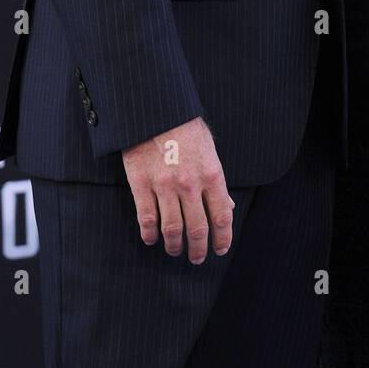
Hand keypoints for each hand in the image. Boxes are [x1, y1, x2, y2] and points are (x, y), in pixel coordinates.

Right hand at [122, 116, 234, 262]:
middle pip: (197, 229)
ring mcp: (164, 185)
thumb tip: (227, 207)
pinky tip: (151, 239)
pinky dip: (149, 234)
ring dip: (175, 245)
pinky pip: (146, 218)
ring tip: (175, 251)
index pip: (222, 216)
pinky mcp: (141, 183)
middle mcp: (190, 184)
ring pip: (172, 229)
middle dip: (198, 249)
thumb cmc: (185, 126)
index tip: (220, 249)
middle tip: (197, 258)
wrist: (155, 109)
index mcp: (212, 174)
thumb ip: (216, 180)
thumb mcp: (209, 149)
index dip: (223, 238)